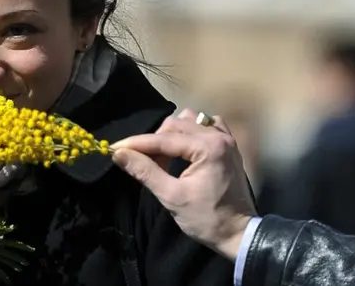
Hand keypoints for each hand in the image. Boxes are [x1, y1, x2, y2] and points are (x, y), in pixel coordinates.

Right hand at [111, 108, 256, 259]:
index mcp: (208, 147)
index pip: (164, 139)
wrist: (239, 233)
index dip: (137, 143)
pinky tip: (184, 149)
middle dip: (154, 141)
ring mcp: (226, 138)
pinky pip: (206, 125)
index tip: (115, 148)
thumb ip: (146, 171)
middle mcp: (219, 136)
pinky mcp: (229, 145)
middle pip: (176, 124)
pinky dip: (191, 132)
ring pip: (190, 121)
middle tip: (141, 161)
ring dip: (172, 135)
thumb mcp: (172, 197)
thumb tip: (119, 154)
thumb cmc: (206, 218)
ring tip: (163, 157)